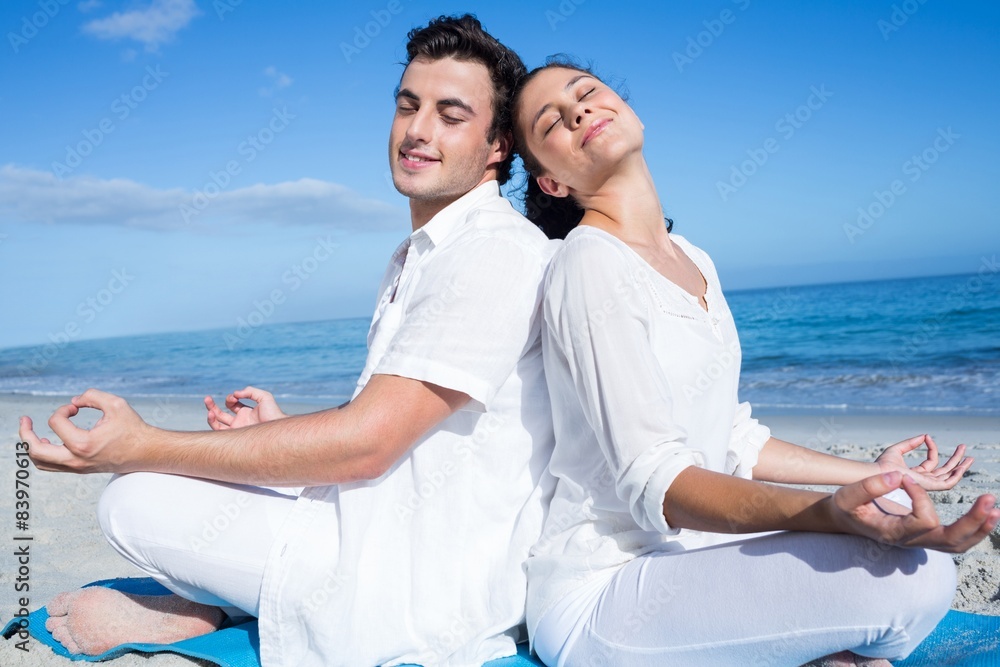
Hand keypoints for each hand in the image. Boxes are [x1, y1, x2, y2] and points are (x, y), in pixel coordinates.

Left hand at [19, 389, 151, 473]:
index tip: (75, 407)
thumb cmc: (133, 428)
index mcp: (83, 444)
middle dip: (26, 433)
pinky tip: (47, 441)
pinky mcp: (80, 469)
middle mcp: (76, 459)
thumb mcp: (116, 404)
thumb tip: (74, 401)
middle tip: (25, 420)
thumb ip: (92, 396)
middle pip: (36, 450)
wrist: (146, 452)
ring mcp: (77, 467)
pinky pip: (51, 465)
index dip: (63, 409)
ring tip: (31, 431)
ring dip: (31, 445)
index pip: (56, 422)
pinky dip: (42, 454)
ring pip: (40, 462)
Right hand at [204, 386, 286, 429]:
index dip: (230, 398)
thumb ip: (250, 391)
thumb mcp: (264, 397)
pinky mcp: (234, 436)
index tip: (235, 397)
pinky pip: (218, 432)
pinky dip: (212, 422)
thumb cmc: (273, 413)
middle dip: (213, 405)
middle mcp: (240, 421)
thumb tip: (235, 393)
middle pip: (221, 414)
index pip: (232, 405)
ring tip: (207, 402)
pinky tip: (210, 414)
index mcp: (246, 412)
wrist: (276, 429)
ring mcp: (236, 429)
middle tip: (207, 398)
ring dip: (211, 413)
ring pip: (217, 423)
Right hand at [829, 471, 998, 552]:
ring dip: (979, 527)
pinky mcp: (926, 535)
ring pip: (958, 544)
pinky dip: (973, 527)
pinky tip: (985, 513)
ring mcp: (920, 541)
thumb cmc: (845, 507)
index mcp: (894, 534)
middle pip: (951, 541)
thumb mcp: (848, 495)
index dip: (919, 495)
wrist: (845, 519)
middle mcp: (911, 542)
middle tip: (989, 501)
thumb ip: (870, 486)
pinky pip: (956, 538)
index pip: (922, 519)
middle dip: (972, 522)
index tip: (905, 477)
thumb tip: (900, 476)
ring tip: (994, 508)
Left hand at [875, 434, 971, 490]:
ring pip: (949, 477)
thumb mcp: (897, 449)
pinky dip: (956, 476)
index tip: (928, 437)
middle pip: (944, 471)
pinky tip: (962, 466)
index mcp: (916, 473)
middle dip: (955, 460)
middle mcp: (923, 480)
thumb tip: (925, 436)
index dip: (932, 448)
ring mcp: (927, 484)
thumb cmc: (883, 463)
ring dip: (960, 467)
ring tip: (969, 457)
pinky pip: (948, 483)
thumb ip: (910, 443)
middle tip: (963, 448)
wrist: (880, 472)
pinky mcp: (929, 487)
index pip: (931, 462)